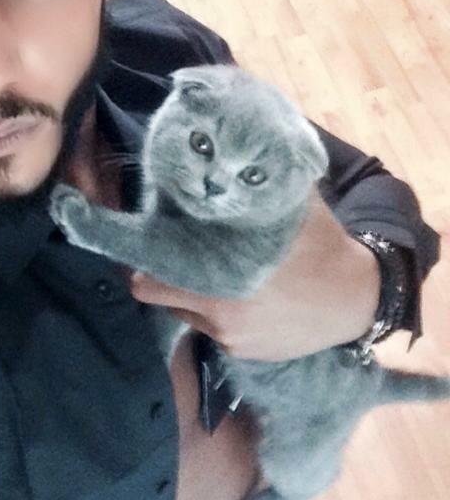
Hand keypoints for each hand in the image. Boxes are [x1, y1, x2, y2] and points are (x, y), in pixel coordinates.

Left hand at [128, 186, 381, 360]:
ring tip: (211, 273)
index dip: (140, 258)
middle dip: (159, 275)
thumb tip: (222, 145)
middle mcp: (217, 313)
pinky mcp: (244, 353)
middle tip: (172, 254)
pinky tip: (242, 296)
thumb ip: (250, 182)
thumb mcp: (287, 203)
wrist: (358, 298)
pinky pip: (213, 330)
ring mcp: (230, 338)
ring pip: (185, 313)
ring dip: (189, 295)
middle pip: (157, 295)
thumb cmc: (320, 242)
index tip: (143, 239)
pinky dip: (217, 314)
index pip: (147, 278)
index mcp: (218, 276)